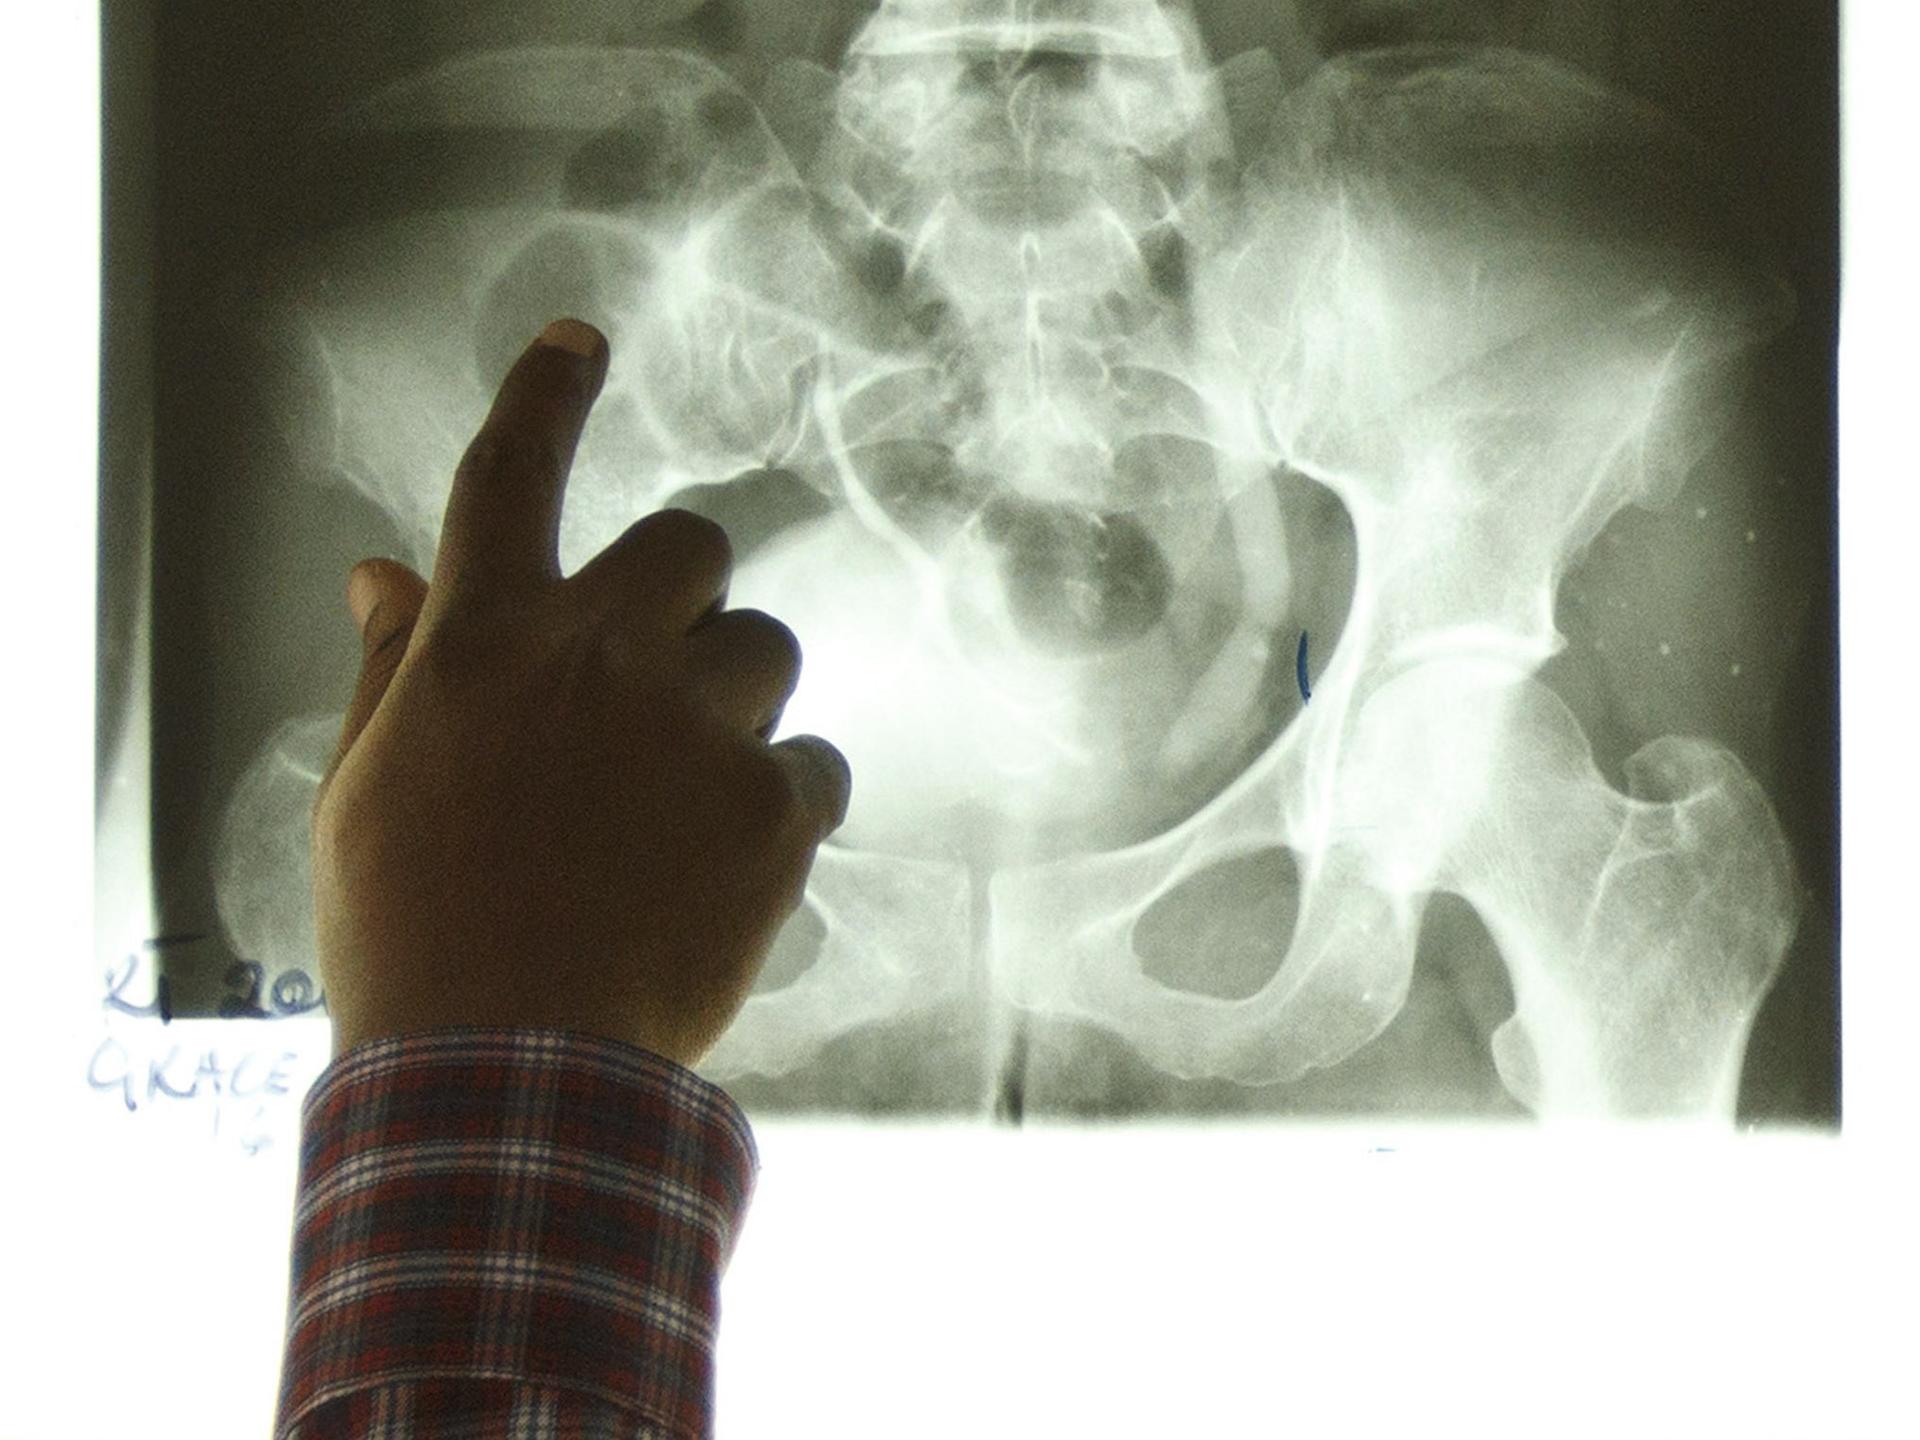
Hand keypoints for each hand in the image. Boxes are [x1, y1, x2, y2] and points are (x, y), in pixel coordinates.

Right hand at [310, 318, 851, 1065]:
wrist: (508, 1077)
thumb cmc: (417, 933)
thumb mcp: (366, 791)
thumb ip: (394, 666)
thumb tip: (383, 574)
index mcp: (486, 643)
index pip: (513, 477)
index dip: (547, 393)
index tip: (582, 341)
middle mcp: (602, 657)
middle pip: (692, 545)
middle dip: (683, 594)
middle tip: (652, 677)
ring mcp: (697, 729)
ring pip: (766, 650)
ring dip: (736, 700)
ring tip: (681, 799)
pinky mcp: (776, 811)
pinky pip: (815, 763)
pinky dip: (783, 801)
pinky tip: (727, 865)